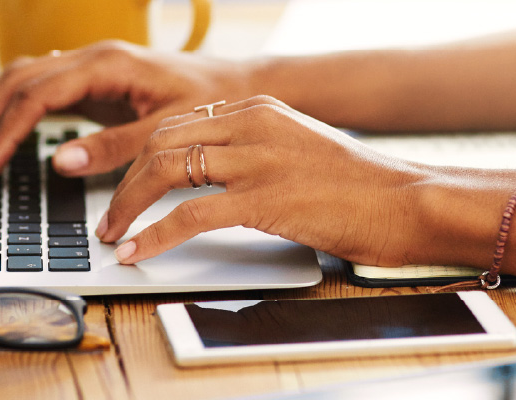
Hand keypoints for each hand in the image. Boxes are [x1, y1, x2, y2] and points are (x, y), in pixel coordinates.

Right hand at [0, 40, 252, 179]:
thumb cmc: (210, 104)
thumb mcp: (165, 131)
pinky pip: (38, 86)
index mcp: (107, 64)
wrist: (237, 86)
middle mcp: (92, 58)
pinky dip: (9, 106)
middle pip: (17, 81)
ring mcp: (89, 66)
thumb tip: (61, 161)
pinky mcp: (92, 80)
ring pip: (21, 78)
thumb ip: (115, 147)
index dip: (6, 132)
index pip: (37, 95)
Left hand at [97, 95, 446, 266]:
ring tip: (113, 235)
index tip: (123, 185)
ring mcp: (257, 160)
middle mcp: (252, 125)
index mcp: (258, 109)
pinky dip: (154, 235)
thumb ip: (255, 150)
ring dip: (128, 207)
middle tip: (109, 216)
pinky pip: (189, 215)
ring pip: (165, 171)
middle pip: (161, 142)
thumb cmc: (360, 186)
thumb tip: (210, 175)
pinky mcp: (264, 199)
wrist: (407, 201)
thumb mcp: (299, 148)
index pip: (177, 124)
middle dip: (124, 182)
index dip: (139, 157)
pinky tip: (138, 251)